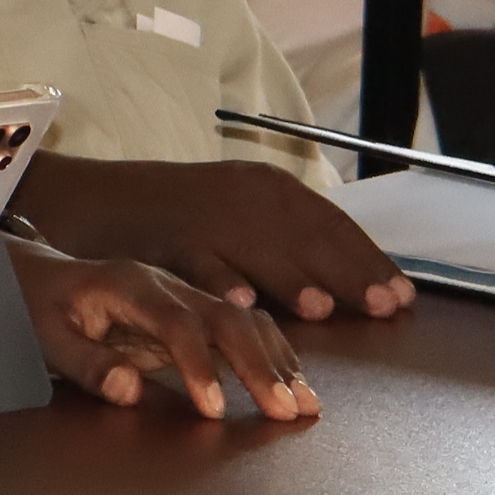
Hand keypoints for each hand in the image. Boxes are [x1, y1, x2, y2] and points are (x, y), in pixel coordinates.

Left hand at [10, 241, 318, 420]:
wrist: (39, 276)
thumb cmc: (39, 309)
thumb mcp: (46, 337)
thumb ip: (86, 364)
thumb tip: (129, 391)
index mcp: (129, 286)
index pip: (176, 324)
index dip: (198, 366)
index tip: (214, 411)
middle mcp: (168, 286)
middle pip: (226, 319)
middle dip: (259, 366)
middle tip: (286, 412)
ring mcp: (186, 297)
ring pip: (245, 321)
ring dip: (279, 362)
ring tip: (307, 405)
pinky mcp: (196, 314)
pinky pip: (244, 330)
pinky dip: (274, 356)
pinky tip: (295, 384)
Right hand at [15, 154, 415, 321]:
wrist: (93, 200)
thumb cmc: (174, 220)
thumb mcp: (237, 221)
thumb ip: (285, 248)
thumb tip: (345, 285)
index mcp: (265, 187)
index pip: (330, 223)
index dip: (367, 259)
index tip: (401, 295)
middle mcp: (240, 194)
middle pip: (305, 235)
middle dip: (347, 272)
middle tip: (382, 308)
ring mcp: (202, 212)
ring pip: (255, 247)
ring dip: (290, 276)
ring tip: (319, 307)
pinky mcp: (162, 234)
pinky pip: (195, 259)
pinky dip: (219, 277)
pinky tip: (240, 301)